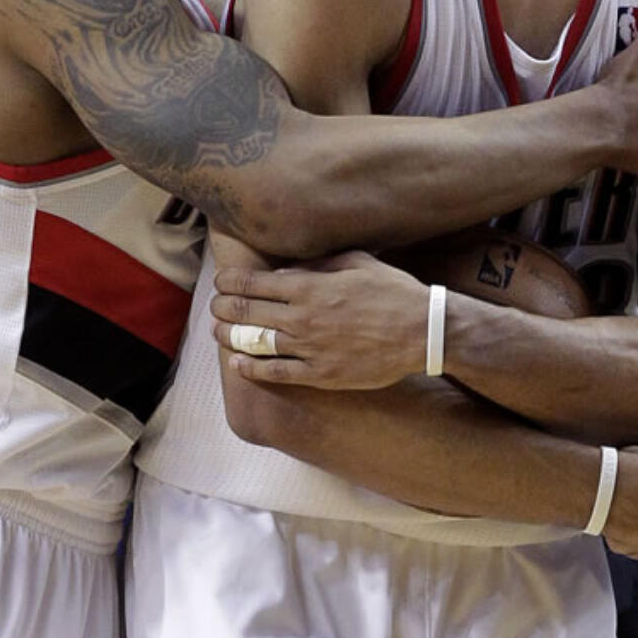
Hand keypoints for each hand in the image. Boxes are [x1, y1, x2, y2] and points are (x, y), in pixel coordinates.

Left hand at [212, 250, 428, 388]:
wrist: (422, 332)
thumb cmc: (393, 291)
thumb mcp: (357, 262)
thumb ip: (318, 265)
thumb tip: (288, 270)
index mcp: (309, 287)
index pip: (253, 283)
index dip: (229, 282)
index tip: (221, 282)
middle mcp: (301, 318)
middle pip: (245, 312)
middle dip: (223, 307)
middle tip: (215, 306)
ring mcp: (308, 349)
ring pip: (254, 342)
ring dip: (230, 335)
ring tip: (218, 331)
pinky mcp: (320, 375)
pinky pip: (275, 373)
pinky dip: (251, 369)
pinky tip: (238, 364)